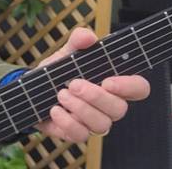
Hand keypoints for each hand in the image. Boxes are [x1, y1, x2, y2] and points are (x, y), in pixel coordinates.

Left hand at [34, 28, 150, 141]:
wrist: (33, 88)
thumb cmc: (59, 71)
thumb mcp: (66, 53)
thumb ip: (78, 41)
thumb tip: (87, 37)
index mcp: (113, 84)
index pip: (139, 88)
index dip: (129, 87)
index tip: (108, 81)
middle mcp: (108, 106)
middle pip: (119, 109)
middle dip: (96, 96)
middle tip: (74, 84)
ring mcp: (93, 122)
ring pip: (101, 124)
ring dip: (80, 108)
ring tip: (61, 94)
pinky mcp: (76, 132)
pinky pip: (80, 135)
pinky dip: (66, 122)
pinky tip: (54, 109)